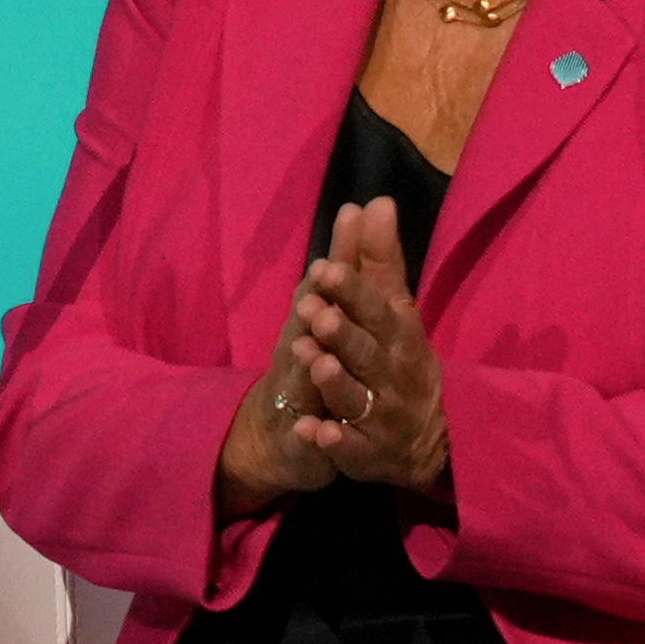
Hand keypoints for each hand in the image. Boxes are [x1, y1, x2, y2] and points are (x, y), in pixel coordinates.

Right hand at [213, 258, 337, 521]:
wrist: (280, 433)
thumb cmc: (311, 358)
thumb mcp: (332, 309)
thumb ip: (351, 260)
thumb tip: (364, 203)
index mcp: (315, 321)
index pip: (326, 290)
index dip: (336, 266)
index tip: (346, 232)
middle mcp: (302, 353)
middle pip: (310, 331)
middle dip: (319, 312)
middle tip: (323, 289)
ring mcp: (300, 397)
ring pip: (305, 383)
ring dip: (313, 370)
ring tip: (318, 358)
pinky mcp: (304, 440)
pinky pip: (307, 439)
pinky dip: (312, 435)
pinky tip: (314, 432)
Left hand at [288, 197, 448, 493]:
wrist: (427, 438)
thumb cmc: (399, 358)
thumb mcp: (395, 310)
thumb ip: (379, 260)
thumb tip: (376, 201)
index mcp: (399, 335)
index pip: (377, 307)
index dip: (352, 291)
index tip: (324, 268)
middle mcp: (392, 372)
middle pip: (366, 351)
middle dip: (342, 332)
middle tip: (313, 311)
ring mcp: (382, 415)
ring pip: (357, 397)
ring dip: (336, 381)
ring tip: (315, 362)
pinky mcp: (368, 452)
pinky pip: (351, 448)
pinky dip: (334, 440)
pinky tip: (314, 431)